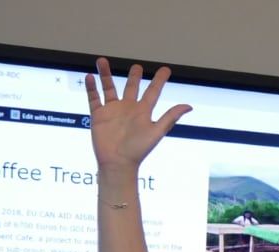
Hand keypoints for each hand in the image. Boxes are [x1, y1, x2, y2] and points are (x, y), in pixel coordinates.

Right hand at [85, 58, 191, 173]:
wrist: (118, 163)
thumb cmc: (138, 151)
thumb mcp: (157, 131)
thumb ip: (170, 117)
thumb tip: (189, 106)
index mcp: (143, 112)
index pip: (153, 92)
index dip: (159, 81)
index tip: (166, 70)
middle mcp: (128, 109)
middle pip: (131, 88)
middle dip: (134, 77)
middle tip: (137, 67)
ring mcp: (113, 111)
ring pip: (109, 88)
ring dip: (105, 75)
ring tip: (102, 61)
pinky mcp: (99, 115)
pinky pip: (94, 99)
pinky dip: (91, 88)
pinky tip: (90, 77)